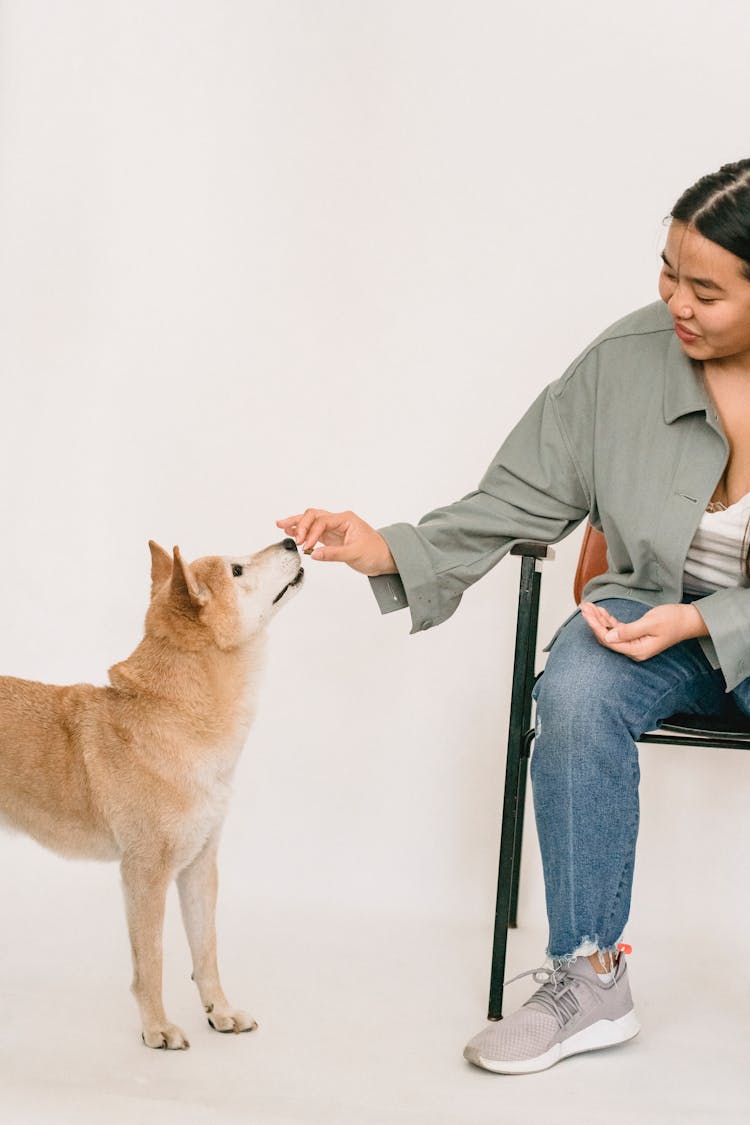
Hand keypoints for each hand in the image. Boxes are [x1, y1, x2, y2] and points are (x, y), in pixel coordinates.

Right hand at [276, 509, 396, 575]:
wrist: (384, 558)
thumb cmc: (375, 552)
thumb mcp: (355, 554)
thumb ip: (333, 554)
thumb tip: (314, 554)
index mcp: (346, 519)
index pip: (322, 521)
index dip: (312, 532)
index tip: (306, 545)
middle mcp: (338, 521)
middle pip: (314, 515)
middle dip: (300, 523)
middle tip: (291, 535)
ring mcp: (333, 529)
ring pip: (311, 521)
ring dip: (297, 524)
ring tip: (281, 525)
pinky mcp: (331, 538)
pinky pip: (313, 532)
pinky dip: (303, 532)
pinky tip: (291, 533)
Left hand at [579, 601, 707, 661]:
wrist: (689, 620)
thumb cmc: (673, 620)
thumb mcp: (650, 623)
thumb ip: (628, 631)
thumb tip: (608, 636)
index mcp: (637, 650)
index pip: (609, 640)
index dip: (596, 626)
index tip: (587, 612)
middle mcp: (634, 650)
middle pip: (607, 637)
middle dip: (594, 621)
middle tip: (584, 606)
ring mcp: (635, 644)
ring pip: (610, 632)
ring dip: (599, 619)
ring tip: (589, 606)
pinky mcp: (636, 636)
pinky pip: (618, 629)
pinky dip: (609, 620)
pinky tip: (601, 611)